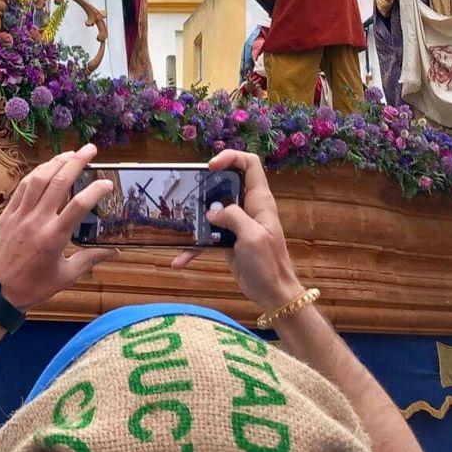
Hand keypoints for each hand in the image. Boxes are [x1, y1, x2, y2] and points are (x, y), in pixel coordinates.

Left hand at [0, 144, 116, 311]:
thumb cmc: (32, 287)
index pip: (79, 205)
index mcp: (54, 237)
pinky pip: (21, 188)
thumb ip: (90, 259)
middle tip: (90, 149)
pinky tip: (45, 168)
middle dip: (76, 161)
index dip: (96, 190)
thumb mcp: (66, 276)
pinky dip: (35, 174)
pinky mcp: (7, 215)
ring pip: (38, 180)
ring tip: (69, 154)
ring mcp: (20, 216)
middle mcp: (37, 221)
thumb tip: (114, 252)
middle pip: (59, 182)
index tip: (108, 183)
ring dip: (55, 163)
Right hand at [171, 151, 303, 312]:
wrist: (273, 293)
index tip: (210, 167)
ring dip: (196, 215)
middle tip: (189, 189)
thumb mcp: (252, 237)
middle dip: (207, 183)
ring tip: (180, 219)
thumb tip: (212, 213)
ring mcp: (237, 224)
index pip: (250, 164)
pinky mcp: (228, 240)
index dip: (231, 158)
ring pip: (214, 208)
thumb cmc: (269, 264)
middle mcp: (248, 207)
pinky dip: (194, 248)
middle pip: (227, 182)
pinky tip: (179, 261)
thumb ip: (233, 218)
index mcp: (259, 201)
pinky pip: (208, 237)